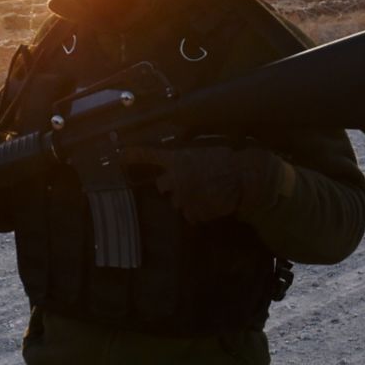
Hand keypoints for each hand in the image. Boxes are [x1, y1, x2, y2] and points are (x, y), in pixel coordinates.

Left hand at [120, 145, 283, 224]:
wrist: (245, 178)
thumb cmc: (229, 158)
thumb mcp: (207, 149)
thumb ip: (191, 156)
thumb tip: (185, 159)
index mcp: (177, 160)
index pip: (148, 155)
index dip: (133, 155)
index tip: (119, 155)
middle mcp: (175, 180)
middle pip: (161, 185)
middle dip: (171, 184)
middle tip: (187, 181)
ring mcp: (184, 199)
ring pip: (177, 202)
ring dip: (186, 198)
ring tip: (205, 193)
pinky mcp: (194, 213)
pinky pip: (192, 214)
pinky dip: (199, 211)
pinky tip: (212, 203)